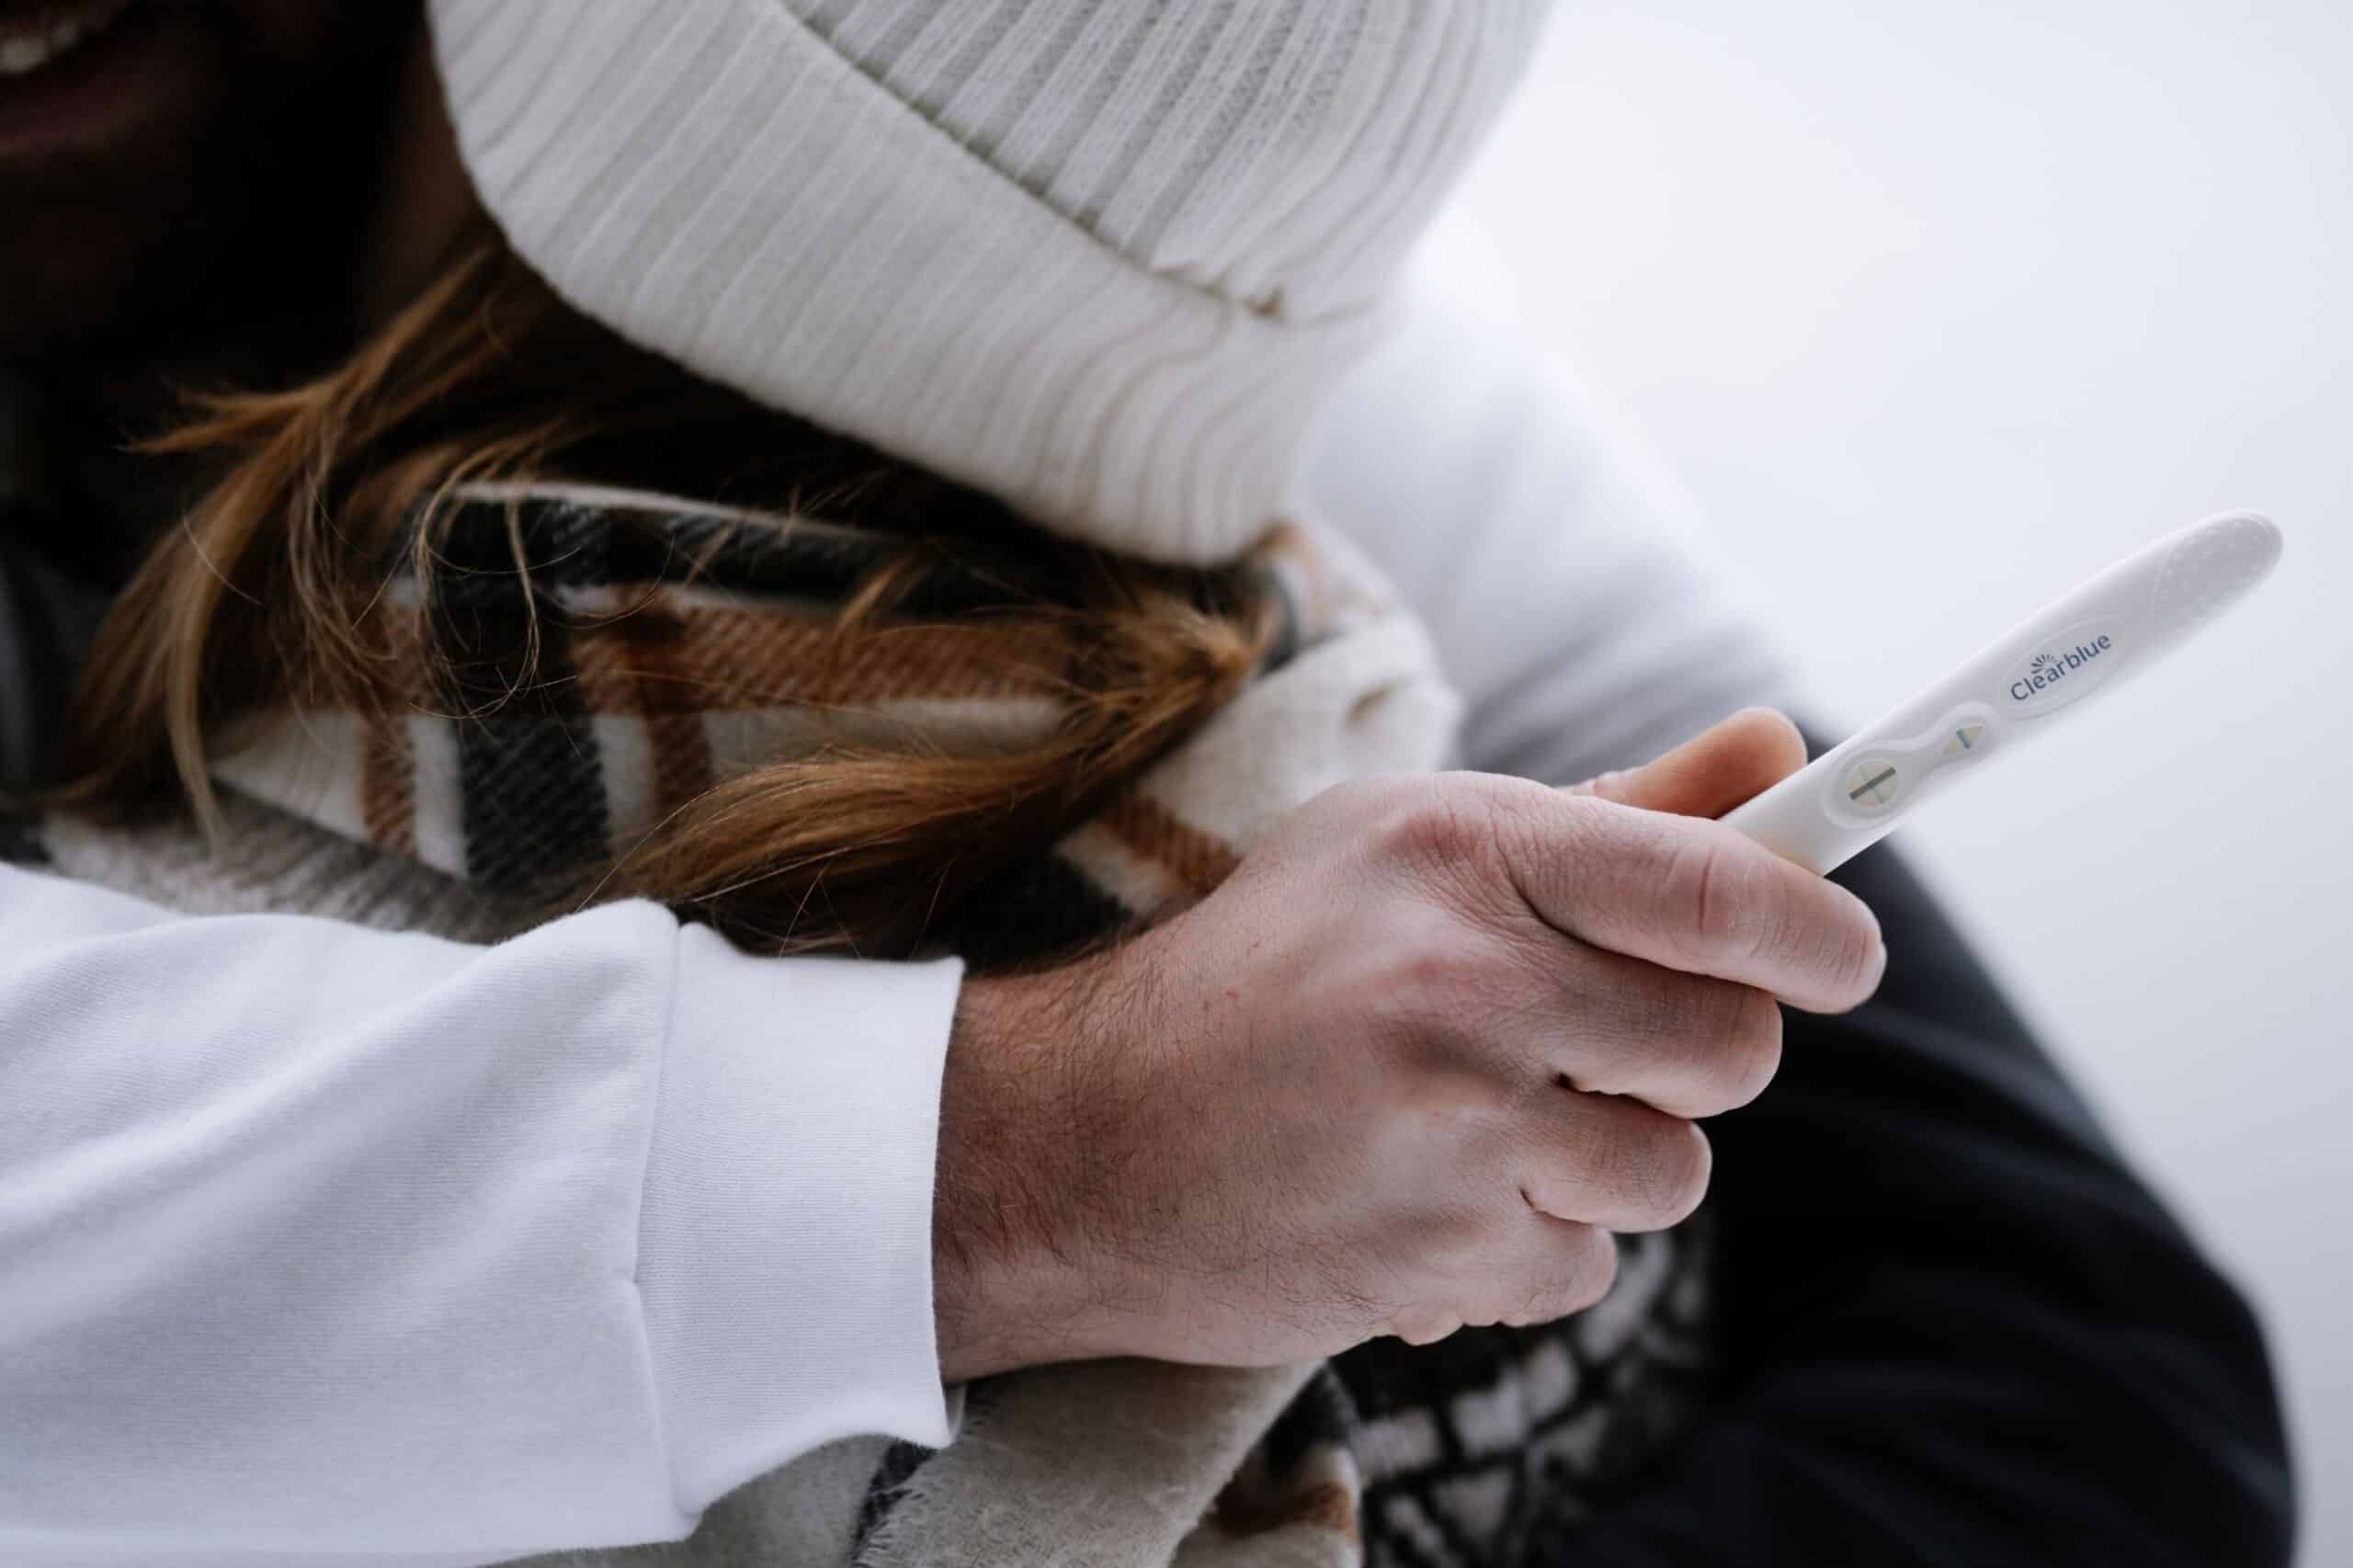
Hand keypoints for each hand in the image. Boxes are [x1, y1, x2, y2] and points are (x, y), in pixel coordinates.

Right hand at [932, 709, 1881, 1379]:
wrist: (1080, 1139)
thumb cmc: (1267, 973)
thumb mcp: (1410, 849)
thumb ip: (1618, 814)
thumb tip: (1790, 754)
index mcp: (1459, 844)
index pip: (1716, 884)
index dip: (1820, 927)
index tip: (1845, 954)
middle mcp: (1461, 975)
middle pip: (1729, 1045)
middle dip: (1703, 1060)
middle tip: (1618, 1049)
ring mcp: (1451, 1123)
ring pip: (1670, 1172)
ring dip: (1605, 1163)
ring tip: (1482, 1127)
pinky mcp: (1437, 1252)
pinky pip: (1585, 1267)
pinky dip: (1527, 1246)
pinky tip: (1425, 1198)